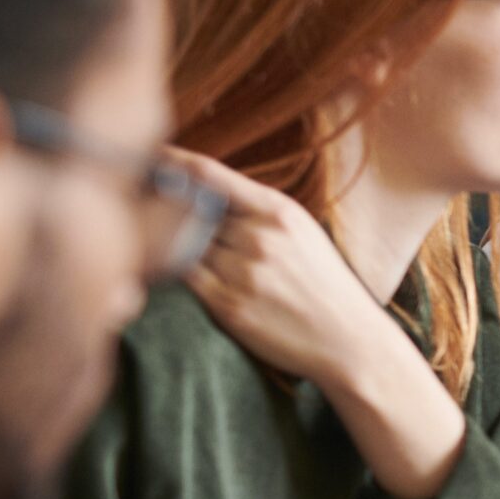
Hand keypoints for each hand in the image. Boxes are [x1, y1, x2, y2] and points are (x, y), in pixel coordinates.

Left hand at [169, 148, 410, 389]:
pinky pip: (186, 279)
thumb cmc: (322, 283)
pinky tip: (192, 274)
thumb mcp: (301, 231)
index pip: (209, 175)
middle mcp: (260, 238)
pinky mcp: (229, 307)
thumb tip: (197, 190)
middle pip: (189, 211)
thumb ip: (255, 210)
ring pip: (183, 246)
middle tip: (149, 208)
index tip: (150, 158)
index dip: (172, 163)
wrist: (350, 340)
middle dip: (169, 210)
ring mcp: (243, 273)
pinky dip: (181, 273)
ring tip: (180, 253)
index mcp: (279, 212)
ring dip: (176, 246)